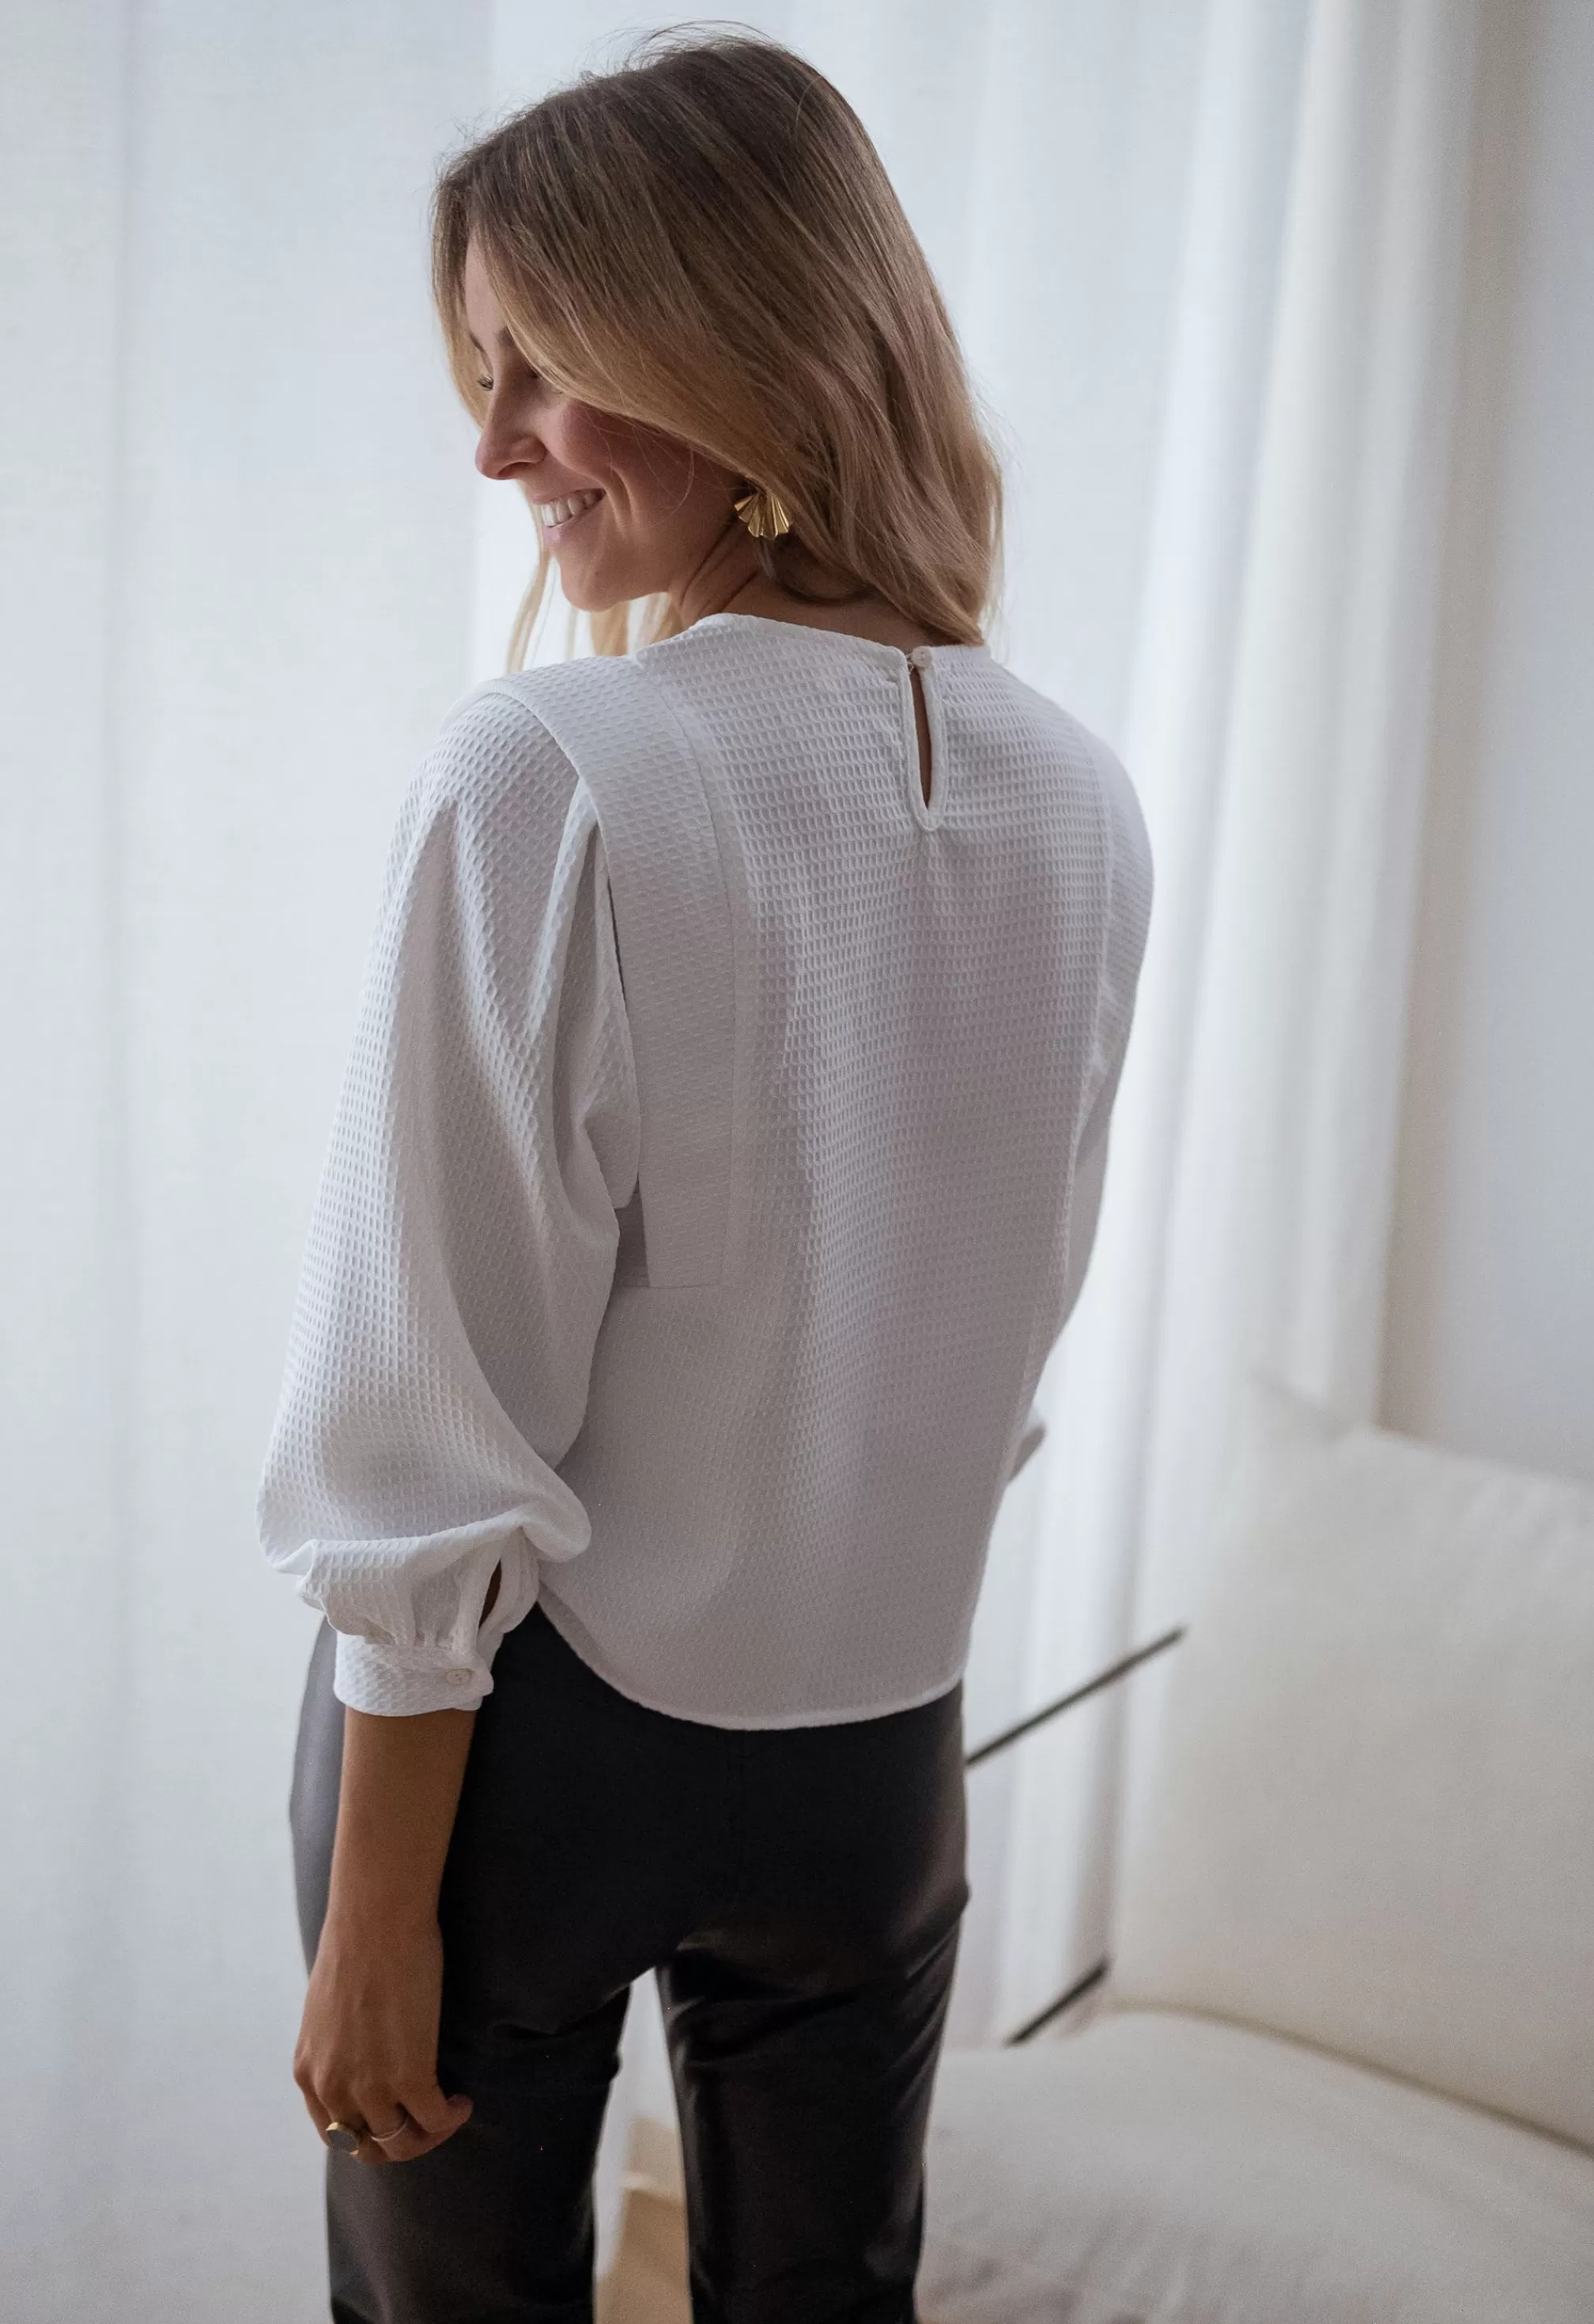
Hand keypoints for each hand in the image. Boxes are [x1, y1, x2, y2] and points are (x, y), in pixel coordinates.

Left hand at [294, 1909, 472, 2165]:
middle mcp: (332, 2088)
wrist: (377, 1918)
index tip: (398, 2116)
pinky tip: (462, 2101)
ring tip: (450, 2109)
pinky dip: (452, 2117)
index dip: (371, 2135)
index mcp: (309, 2072)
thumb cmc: (358, 1945)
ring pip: (402, 2142)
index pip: (335, 2136)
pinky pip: (435, 2119)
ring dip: (430, 2134)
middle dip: (402, 2141)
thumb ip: (338, 2043)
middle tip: (429, 2119)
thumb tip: (362, 2052)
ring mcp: (369, 2086)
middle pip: (369, 2147)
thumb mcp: (328, 2009)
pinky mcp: (408, 2075)